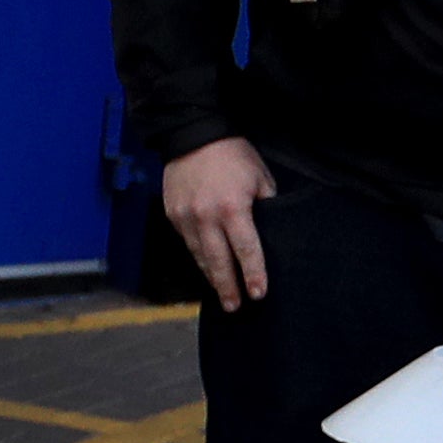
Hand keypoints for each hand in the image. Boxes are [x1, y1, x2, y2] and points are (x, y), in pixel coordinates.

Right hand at [163, 139, 276, 311]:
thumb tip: (269, 232)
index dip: (253, 274)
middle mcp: (206, 217)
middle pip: (218, 261)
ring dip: (211, 277)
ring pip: (200, 255)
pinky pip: (188, 242)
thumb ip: (266, 206)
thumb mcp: (260, 178)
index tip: (258, 293)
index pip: (246, 250)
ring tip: (221, 295)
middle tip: (235, 307)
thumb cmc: (232, 155)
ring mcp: (185, 217)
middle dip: (228, 286)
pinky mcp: (172, 214)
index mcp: (233, 208)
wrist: (193, 136)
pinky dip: (198, 257)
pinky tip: (206, 267)